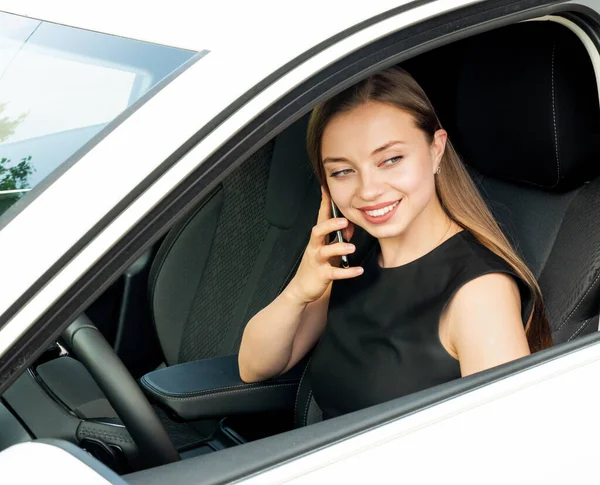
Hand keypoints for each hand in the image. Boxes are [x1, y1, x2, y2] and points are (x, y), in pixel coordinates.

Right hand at [286, 188, 362, 304]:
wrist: (302, 288)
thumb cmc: (317, 265)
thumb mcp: (328, 249)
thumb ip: (339, 237)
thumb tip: (351, 227)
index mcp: (317, 239)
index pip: (321, 217)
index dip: (324, 203)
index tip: (326, 188)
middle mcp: (315, 247)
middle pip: (318, 231)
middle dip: (330, 225)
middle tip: (344, 221)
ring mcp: (317, 261)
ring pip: (325, 252)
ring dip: (339, 248)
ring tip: (352, 248)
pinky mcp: (322, 275)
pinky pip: (335, 273)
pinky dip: (348, 272)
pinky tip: (359, 270)